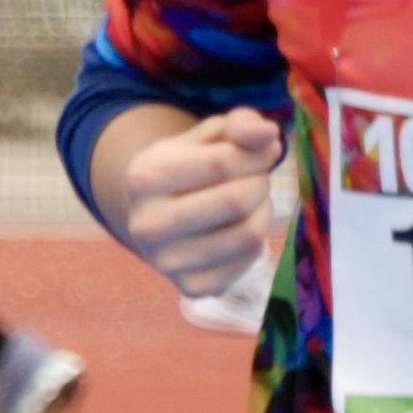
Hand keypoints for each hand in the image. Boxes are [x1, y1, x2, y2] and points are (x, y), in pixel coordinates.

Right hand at [103, 105, 293, 305]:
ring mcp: (167, 262)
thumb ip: (238, 125)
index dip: (257, 153)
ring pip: (248, 233)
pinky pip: (248, 259)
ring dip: (264, 210)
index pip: (223, 163)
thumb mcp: (207, 137)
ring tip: (253, 200)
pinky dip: (256, 240)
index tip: (266, 148)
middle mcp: (147, 225)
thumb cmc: (189, 168)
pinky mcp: (193, 287)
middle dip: (260, 182)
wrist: (159, 218)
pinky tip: (241, 227)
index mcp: (144, 178)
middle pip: (237, 201)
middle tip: (257, 177)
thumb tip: (268, 134)